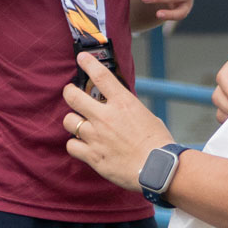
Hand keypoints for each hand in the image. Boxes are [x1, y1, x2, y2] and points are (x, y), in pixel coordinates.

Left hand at [63, 53, 172, 189]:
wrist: (158, 169)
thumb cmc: (158, 144)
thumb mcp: (145, 116)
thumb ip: (127, 109)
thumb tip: (118, 107)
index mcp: (123, 103)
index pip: (100, 75)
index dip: (88, 63)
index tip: (82, 58)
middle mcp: (106, 117)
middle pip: (73, 96)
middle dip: (69, 92)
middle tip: (71, 93)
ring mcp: (96, 136)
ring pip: (69, 121)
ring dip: (73, 121)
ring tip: (79, 124)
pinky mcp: (92, 156)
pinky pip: (71, 145)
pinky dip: (75, 145)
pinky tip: (83, 146)